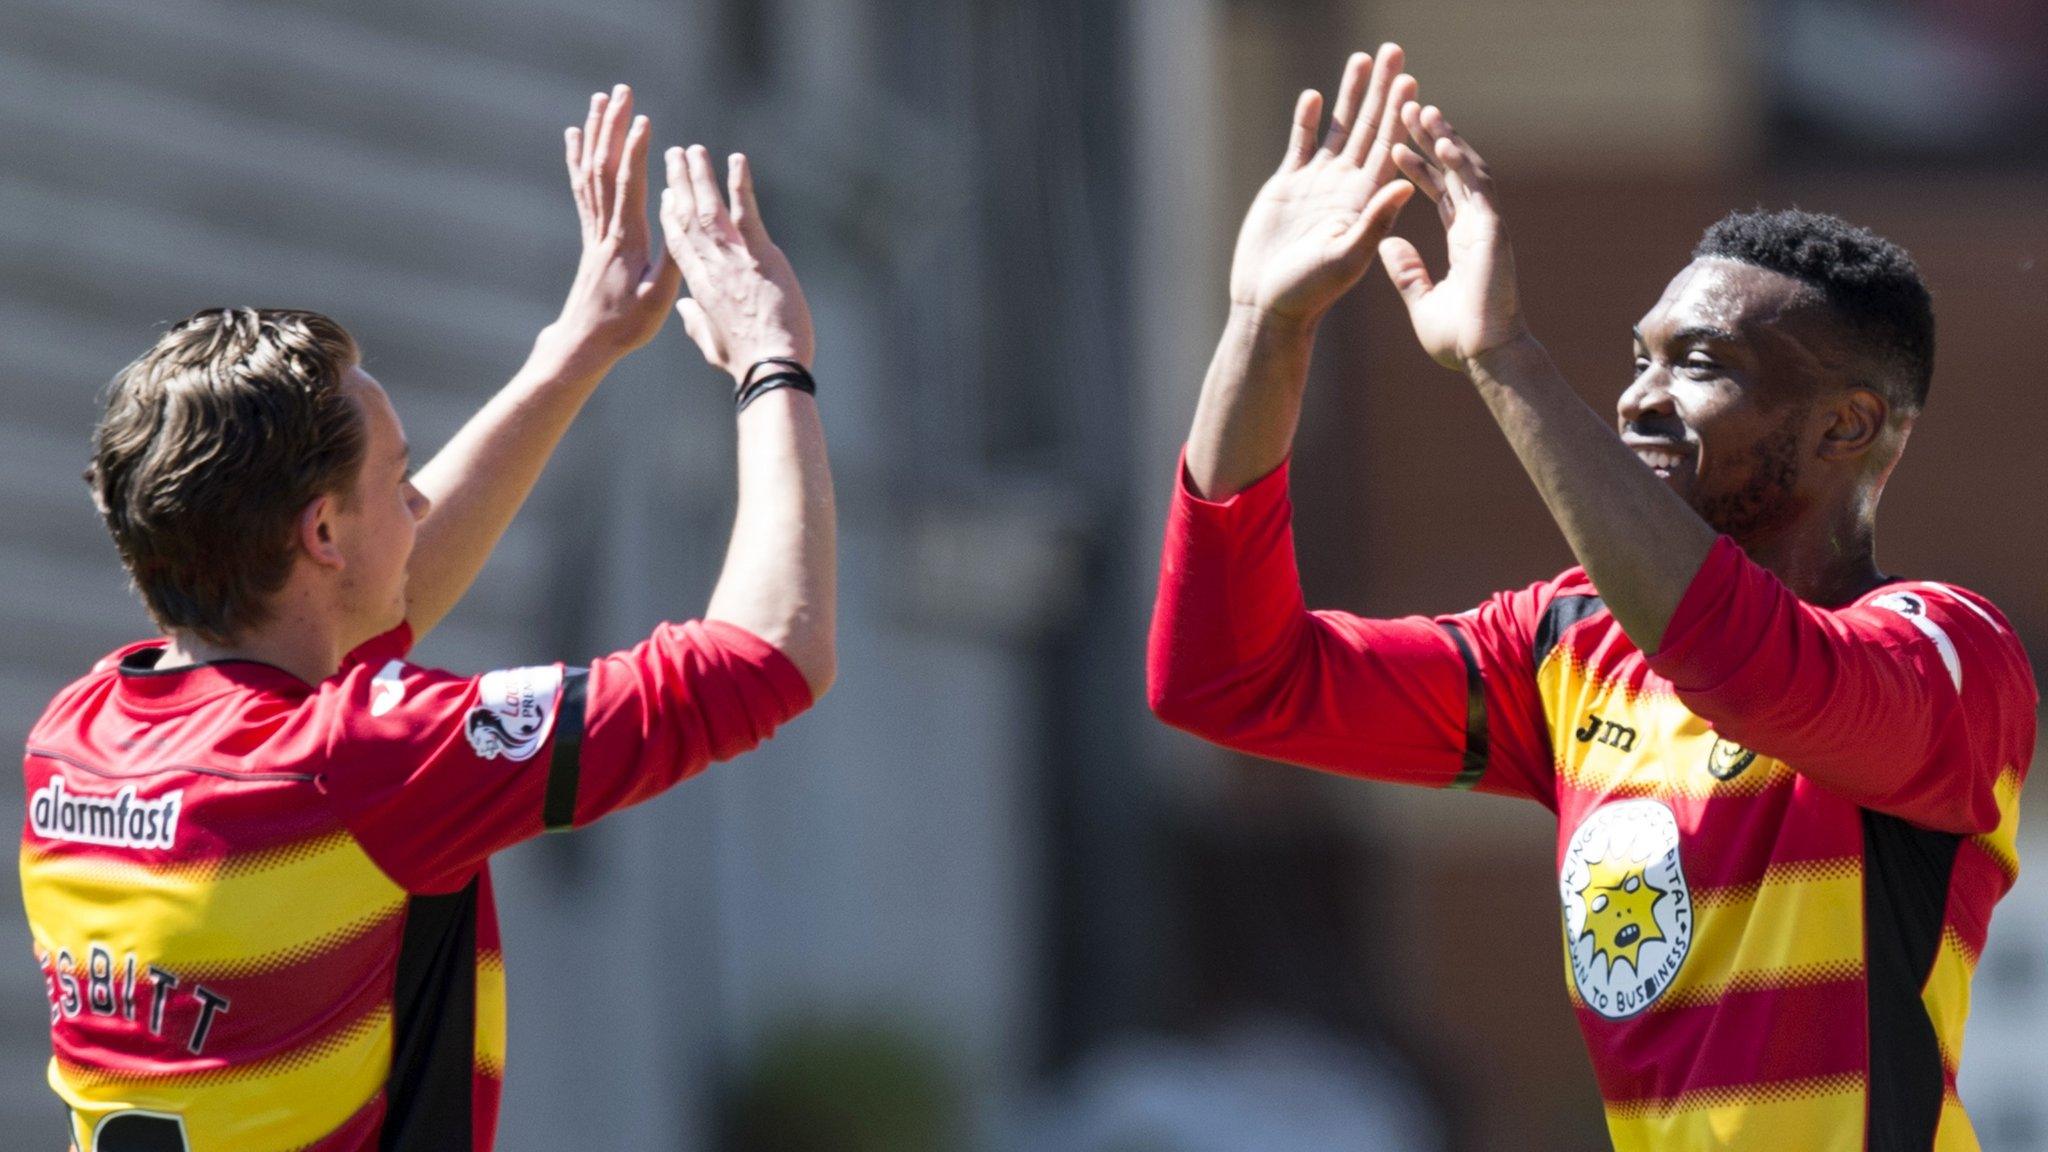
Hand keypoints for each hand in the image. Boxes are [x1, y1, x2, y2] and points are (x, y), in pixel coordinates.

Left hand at [553, 85, 683, 362]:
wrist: (586, 341)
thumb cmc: (626, 326)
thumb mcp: (658, 302)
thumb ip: (672, 264)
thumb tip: (683, 227)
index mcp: (626, 242)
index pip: (629, 188)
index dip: (635, 153)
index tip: (643, 120)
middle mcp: (605, 228)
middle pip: (605, 167)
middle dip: (613, 126)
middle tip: (621, 91)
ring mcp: (594, 229)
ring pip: (591, 171)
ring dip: (596, 132)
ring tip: (601, 99)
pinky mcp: (590, 234)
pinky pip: (581, 187)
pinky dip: (578, 157)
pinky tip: (576, 135)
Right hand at [659, 145, 814, 379]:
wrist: (771, 366)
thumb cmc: (745, 361)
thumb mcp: (712, 343)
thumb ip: (695, 321)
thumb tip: (685, 309)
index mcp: (698, 287)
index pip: (677, 242)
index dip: (669, 215)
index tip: (665, 194)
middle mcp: (710, 267)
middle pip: (687, 217)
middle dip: (678, 184)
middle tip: (672, 156)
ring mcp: (734, 259)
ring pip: (710, 208)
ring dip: (700, 176)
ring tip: (693, 150)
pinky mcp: (761, 255)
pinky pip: (747, 211)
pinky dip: (740, 184)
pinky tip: (736, 159)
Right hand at [1228, 46, 1418, 325]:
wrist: (1268, 304)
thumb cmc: (1310, 291)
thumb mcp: (1348, 257)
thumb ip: (1375, 220)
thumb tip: (1406, 184)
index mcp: (1366, 201)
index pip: (1390, 147)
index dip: (1400, 114)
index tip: (1411, 81)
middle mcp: (1346, 187)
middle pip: (1369, 127)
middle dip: (1382, 90)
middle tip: (1394, 50)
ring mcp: (1317, 185)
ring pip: (1337, 129)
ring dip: (1349, 95)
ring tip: (1360, 58)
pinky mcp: (1288, 187)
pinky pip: (1301, 145)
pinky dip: (1306, 121)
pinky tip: (1313, 96)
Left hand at [1379, 102, 1529, 371]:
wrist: (1485, 357)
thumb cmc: (1458, 339)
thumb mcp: (1421, 300)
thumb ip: (1407, 271)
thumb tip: (1388, 245)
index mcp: (1462, 240)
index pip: (1439, 193)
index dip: (1419, 168)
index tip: (1397, 147)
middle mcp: (1476, 226)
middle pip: (1452, 172)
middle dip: (1431, 140)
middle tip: (1409, 110)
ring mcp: (1487, 225)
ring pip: (1466, 170)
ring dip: (1445, 139)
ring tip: (1422, 111)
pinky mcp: (1493, 230)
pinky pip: (1477, 188)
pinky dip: (1461, 162)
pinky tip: (1443, 140)